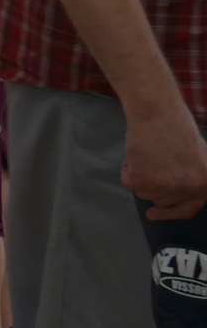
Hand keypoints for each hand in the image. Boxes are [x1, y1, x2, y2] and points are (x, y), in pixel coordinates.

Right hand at [124, 101, 206, 219]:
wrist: (158, 113)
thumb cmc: (178, 128)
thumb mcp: (199, 157)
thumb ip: (192, 177)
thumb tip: (177, 191)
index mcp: (204, 185)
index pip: (186, 209)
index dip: (169, 213)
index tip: (153, 214)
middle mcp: (186, 190)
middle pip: (161, 199)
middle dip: (153, 185)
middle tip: (148, 166)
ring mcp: (163, 187)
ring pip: (143, 191)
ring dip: (140, 175)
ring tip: (146, 153)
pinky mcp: (140, 180)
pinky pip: (128, 180)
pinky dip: (128, 168)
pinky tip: (136, 152)